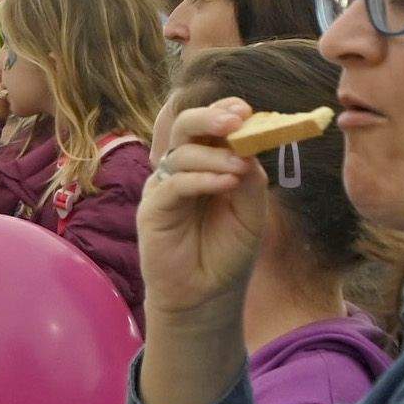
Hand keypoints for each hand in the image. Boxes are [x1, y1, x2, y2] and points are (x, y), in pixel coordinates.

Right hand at [137, 98, 269, 326]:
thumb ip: (249, 178)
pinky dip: (201, 178)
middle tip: (234, 120)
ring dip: (213, 155)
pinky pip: (174, 182)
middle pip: (184, 127)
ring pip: (181, 153)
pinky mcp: (153, 208)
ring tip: (238, 169)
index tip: (246, 110)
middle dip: (208, 117)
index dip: (223, 112)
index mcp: (207, 164)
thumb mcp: (250, 210)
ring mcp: (165, 187)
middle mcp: (182, 169)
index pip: (209, 128)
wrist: (207, 293)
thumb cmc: (227, 251)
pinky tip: (224, 183)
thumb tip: (245, 148)